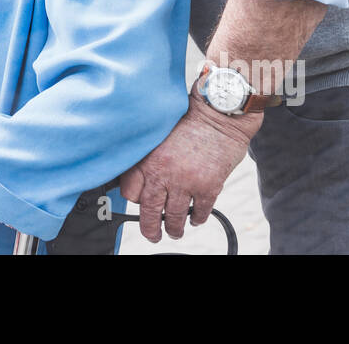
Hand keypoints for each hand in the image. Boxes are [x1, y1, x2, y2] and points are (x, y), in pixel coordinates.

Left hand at [119, 97, 260, 241]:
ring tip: (175, 231)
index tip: (138, 204)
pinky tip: (196, 218)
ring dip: (174, 228)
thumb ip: (150, 156)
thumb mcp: (160, 134)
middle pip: (149, 211)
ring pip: (174, 218)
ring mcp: (186, 182)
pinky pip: (199, 213)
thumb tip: (144, 178)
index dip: (133, 200)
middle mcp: (164, 172)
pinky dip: (197, 219)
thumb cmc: (190, 120)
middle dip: (149, 228)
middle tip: (152, 234)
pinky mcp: (208, 188)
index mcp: (148, 158)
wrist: (219, 115)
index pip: (129, 191)